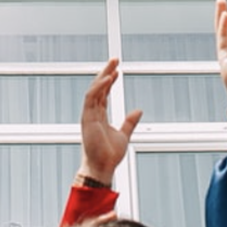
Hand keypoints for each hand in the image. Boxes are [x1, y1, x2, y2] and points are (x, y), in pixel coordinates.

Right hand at [77, 58, 141, 184]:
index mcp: (99, 116)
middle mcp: (93, 113)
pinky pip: (91, 97)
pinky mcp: (87, 118)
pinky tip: (109, 77)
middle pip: (98, 87)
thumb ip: (129, 122)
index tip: (117, 70)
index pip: (103, 93)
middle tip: (115, 59)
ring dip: (103, 74)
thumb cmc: (109, 155)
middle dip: (106, 72)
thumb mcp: (124, 135)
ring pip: (94, 89)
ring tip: (113, 63)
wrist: (102, 167)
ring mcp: (89, 114)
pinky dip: (99, 86)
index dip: (110, 81)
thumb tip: (138, 110)